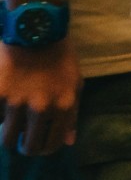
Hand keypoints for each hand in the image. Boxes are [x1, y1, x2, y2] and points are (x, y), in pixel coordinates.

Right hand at [0, 36, 79, 155]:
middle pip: (27, 148)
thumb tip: (67, 142)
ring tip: (13, 118)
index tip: (38, 142)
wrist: (36, 31)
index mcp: (63, 106)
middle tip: (22, 136)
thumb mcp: (74, 84)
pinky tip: (5, 101)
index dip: (43, 148)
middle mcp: (40, 107)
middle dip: (25, 145)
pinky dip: (0, 114)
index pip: (51, 145)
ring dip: (9, 132)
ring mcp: (16, 102)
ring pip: (6, 138)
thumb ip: (71, 115)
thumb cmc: (59, 58)